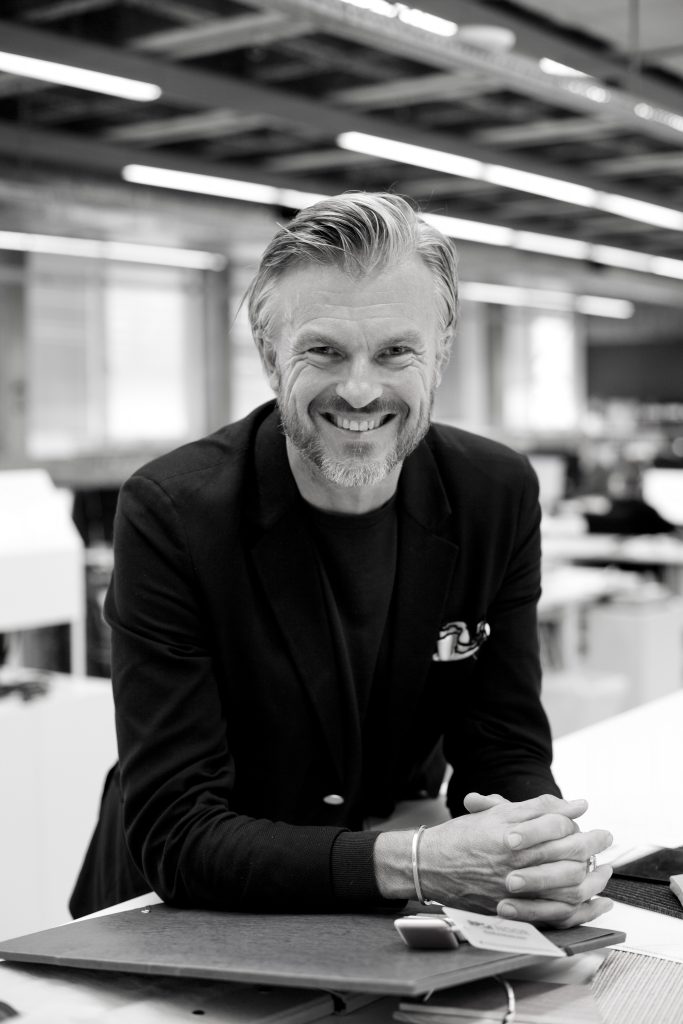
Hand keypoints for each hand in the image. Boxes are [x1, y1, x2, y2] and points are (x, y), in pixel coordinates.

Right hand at [416, 794, 612, 925]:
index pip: (558, 827)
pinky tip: (595, 902)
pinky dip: (581, 910)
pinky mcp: (513, 911)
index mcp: (512, 835)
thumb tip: (575, 805)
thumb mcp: (497, 813)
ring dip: (592, 878)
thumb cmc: (463, 836)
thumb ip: (537, 807)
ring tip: (603, 869)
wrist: (430, 865)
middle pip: (568, 856)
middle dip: (592, 845)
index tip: (587, 819)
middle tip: (604, 839)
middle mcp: (515, 864)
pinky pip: (555, 915)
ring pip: (567, 888)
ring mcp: (515, 891)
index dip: (576, 822)